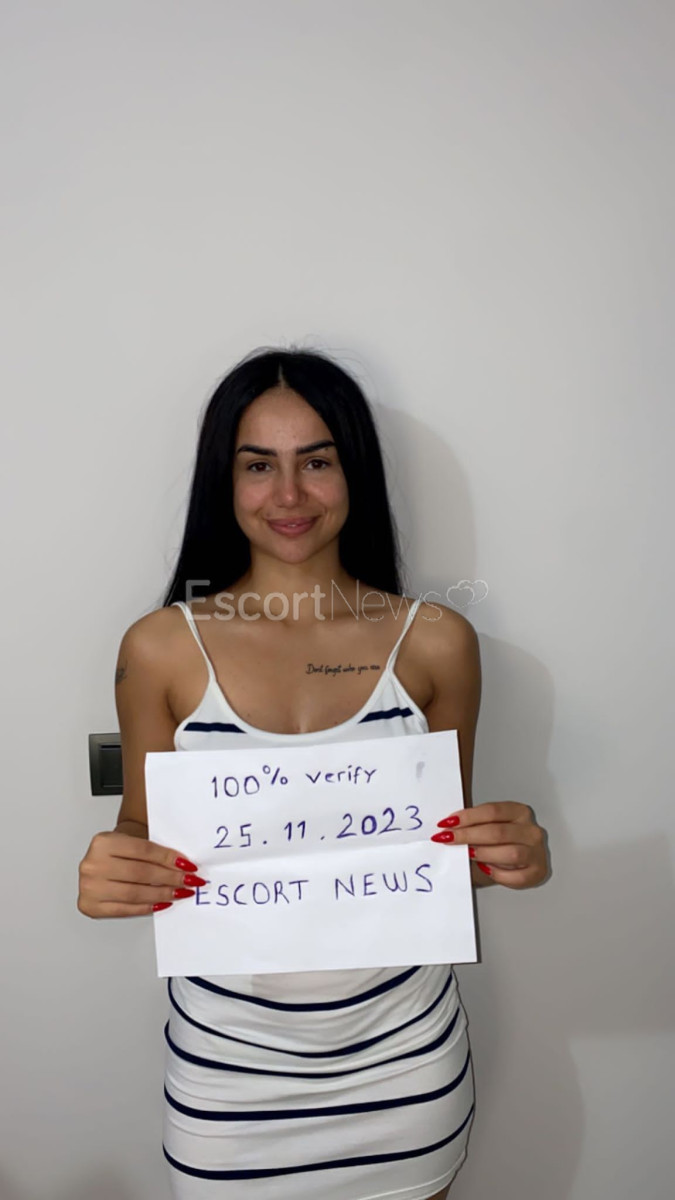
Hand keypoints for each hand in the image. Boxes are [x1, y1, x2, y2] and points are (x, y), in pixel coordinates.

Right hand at [77, 831, 203, 917]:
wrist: (97, 861)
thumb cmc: (118, 851)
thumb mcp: (131, 840)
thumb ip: (153, 851)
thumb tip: (182, 866)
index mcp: (103, 842)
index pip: (143, 850)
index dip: (168, 859)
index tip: (187, 865)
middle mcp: (93, 864)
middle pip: (140, 873)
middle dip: (170, 878)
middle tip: (189, 880)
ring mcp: (90, 887)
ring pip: (134, 894)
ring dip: (162, 894)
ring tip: (180, 892)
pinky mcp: (91, 906)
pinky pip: (124, 910)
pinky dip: (146, 907)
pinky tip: (162, 903)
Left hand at [431, 801, 548, 888]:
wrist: (523, 863)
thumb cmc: (504, 843)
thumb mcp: (492, 827)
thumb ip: (476, 825)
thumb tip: (449, 827)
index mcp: (520, 812)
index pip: (493, 811)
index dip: (468, 817)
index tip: (448, 823)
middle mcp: (531, 831)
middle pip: (498, 832)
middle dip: (469, 835)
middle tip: (448, 838)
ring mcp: (536, 852)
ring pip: (510, 853)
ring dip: (484, 854)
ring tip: (468, 854)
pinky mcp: (537, 872)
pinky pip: (516, 876)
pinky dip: (498, 873)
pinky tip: (486, 869)